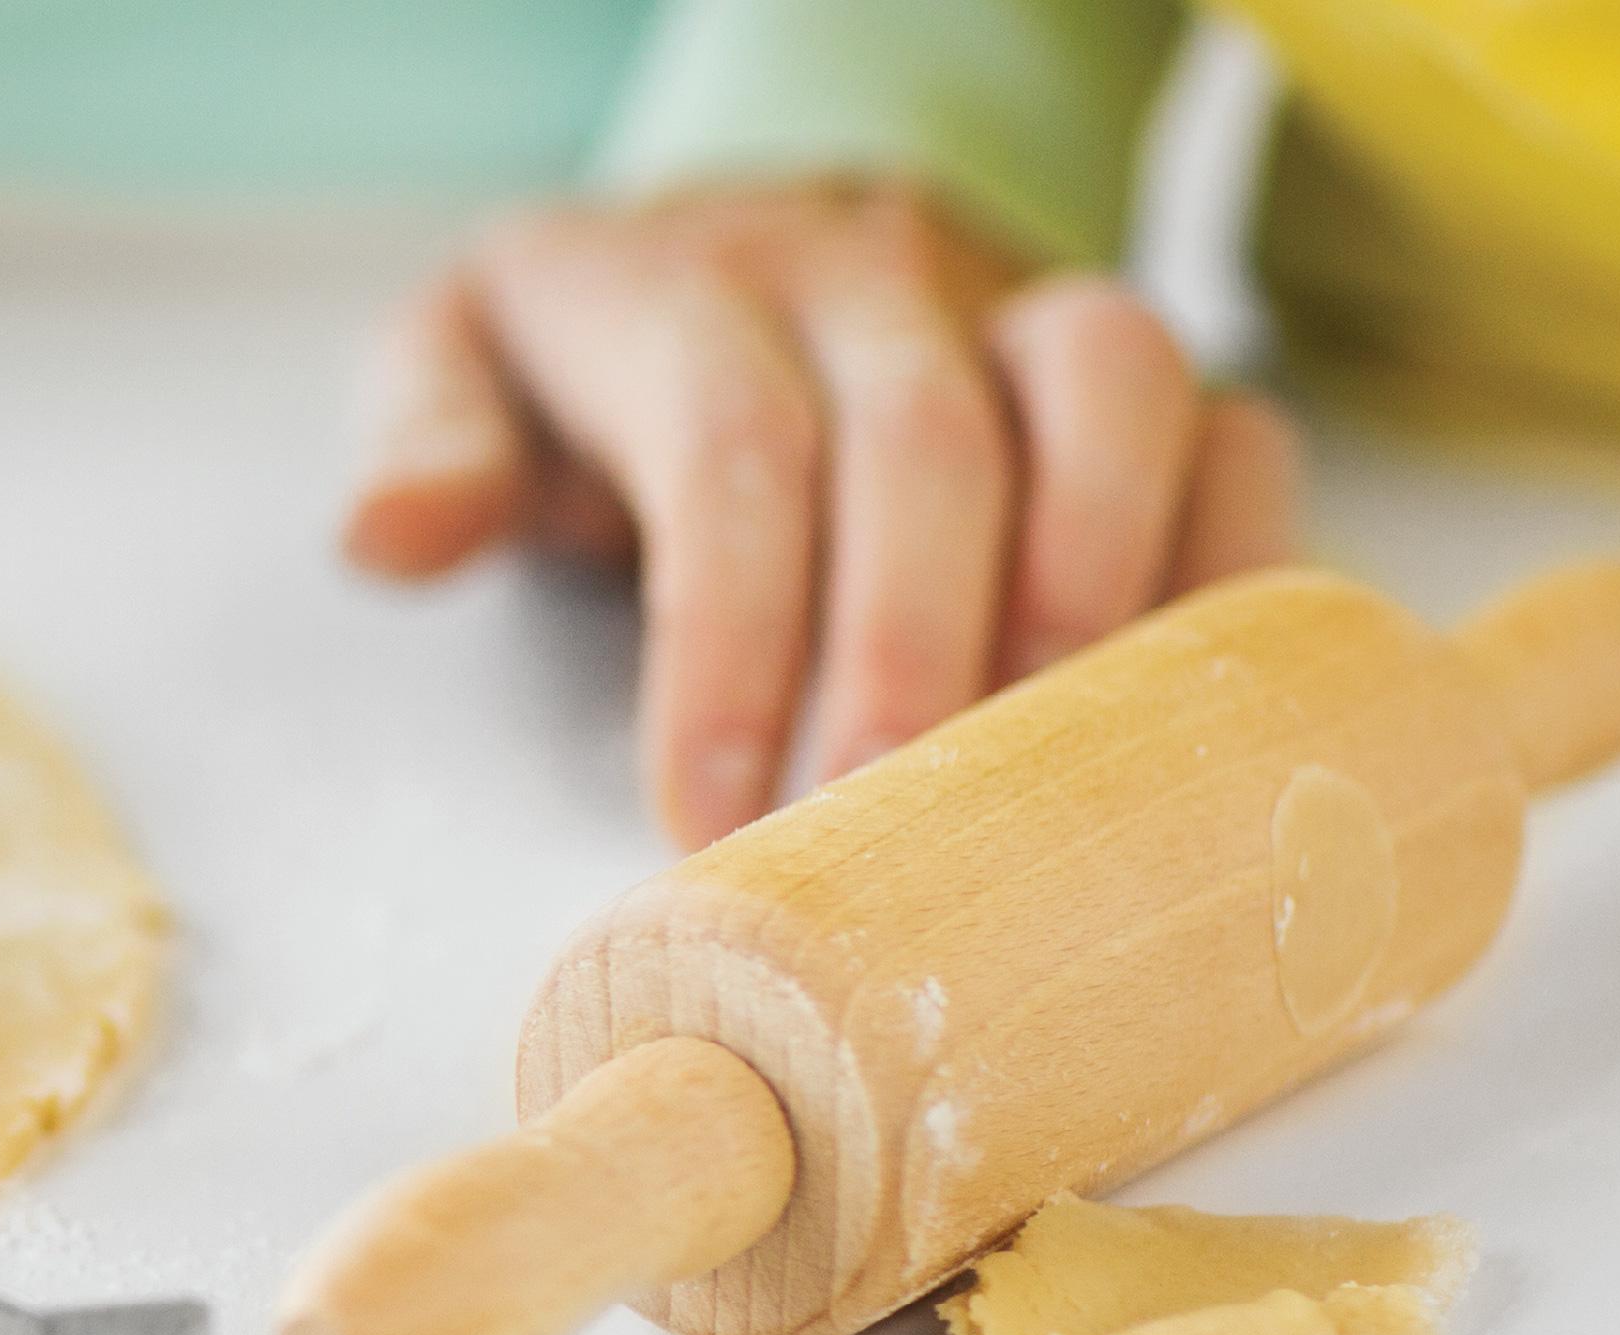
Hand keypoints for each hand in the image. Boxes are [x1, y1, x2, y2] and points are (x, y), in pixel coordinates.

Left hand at [342, 179, 1304, 846]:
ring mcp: (1019, 309)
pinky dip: (1234, 566)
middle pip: (921, 437)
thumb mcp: (464, 364)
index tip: (696, 810)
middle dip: (904, 646)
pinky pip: (1233, 429)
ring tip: (1048, 772)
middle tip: (869, 820)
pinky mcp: (1139, 373)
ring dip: (1094, 585)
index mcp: (690, 289)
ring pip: (1112, 386)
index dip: (724, 636)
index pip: (725, 448)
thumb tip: (386, 538)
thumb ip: (423, 443)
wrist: (750, 229)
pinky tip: (1186, 724)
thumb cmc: (600, 351)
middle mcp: (870, 277)